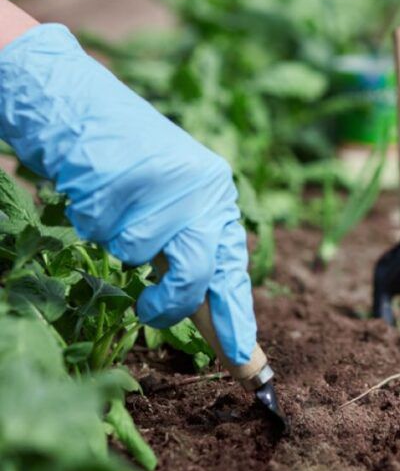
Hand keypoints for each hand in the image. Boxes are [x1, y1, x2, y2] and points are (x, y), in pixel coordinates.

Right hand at [0, 25, 255, 363]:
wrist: (82, 106)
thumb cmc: (128, 165)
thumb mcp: (173, 205)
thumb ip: (192, 251)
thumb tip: (211, 314)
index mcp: (218, 197)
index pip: (232, 268)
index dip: (237, 318)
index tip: (247, 364)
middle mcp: (204, 187)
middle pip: (197, 270)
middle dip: (169, 300)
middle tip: (150, 311)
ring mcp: (167, 180)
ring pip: (138, 250)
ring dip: (117, 240)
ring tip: (114, 206)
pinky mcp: (128, 172)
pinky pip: (104, 227)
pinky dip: (93, 217)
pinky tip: (96, 188)